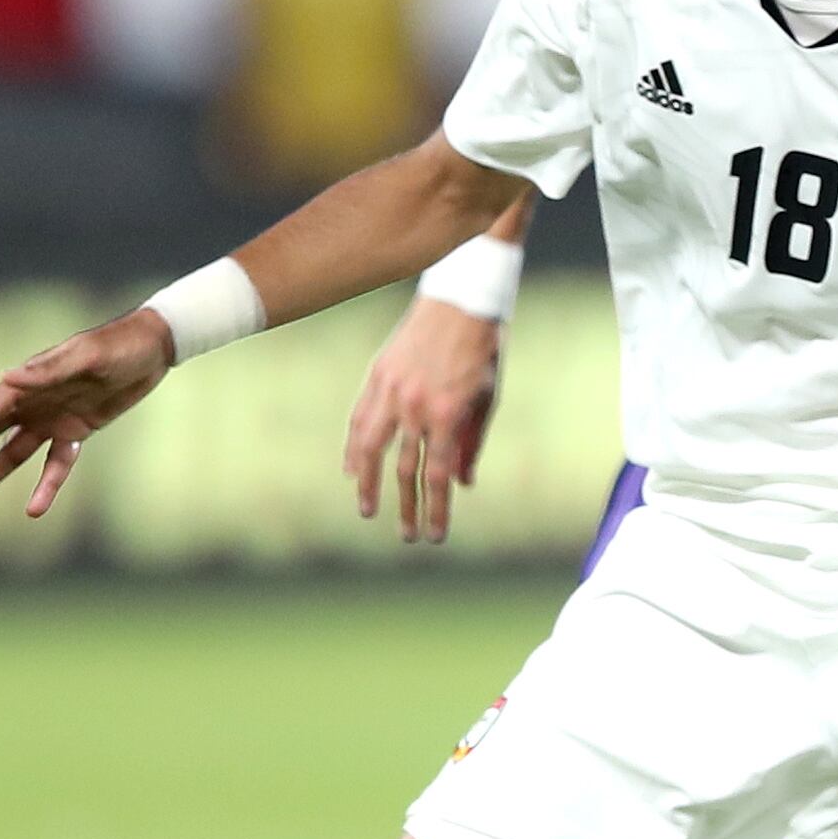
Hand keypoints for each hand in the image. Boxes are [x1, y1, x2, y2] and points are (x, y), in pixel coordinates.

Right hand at [0, 311, 175, 517]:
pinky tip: (34, 510)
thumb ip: (47, 371)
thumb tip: (5, 378)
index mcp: (26, 384)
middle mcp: (31, 403)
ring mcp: (51, 420)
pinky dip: (47, 486)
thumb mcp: (85, 356)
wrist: (151, 348)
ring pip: (10, 455)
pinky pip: (56, 464)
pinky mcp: (76, 431)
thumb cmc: (116, 345)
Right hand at [346, 294, 504, 543]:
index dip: (436, 509)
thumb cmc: (482, 353)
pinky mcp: (377, 375)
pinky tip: (351, 469)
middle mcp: (416, 406)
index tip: (435, 536)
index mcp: (448, 414)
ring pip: (372, 448)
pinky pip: (359, 418)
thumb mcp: (487, 399)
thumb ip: (472, 443)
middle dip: (407, 507)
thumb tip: (461, 483)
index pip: (438, 475)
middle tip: (407, 536)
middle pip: (406, 470)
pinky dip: (354, 446)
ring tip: (368, 510)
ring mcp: (392, 390)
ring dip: (369, 484)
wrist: (461, 301)